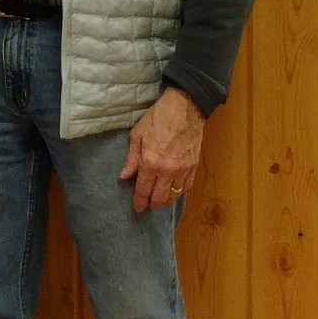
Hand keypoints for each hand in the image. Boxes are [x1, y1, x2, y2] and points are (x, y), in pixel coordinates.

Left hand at [118, 87, 204, 212]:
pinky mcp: (194, 167)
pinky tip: (173, 192)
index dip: (139, 201)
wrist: (184, 110)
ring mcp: (183, 170)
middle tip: (147, 206)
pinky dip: (178, 193)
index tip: (137, 208)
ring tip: (158, 201)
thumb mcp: (137, 136)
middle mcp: (167, 171)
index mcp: (151, 163)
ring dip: (166, 201)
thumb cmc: (156, 119)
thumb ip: (131, 159)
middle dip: (152, 204)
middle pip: (160, 197)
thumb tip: (124, 177)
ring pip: (174, 195)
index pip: (143, 190)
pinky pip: (186, 187)